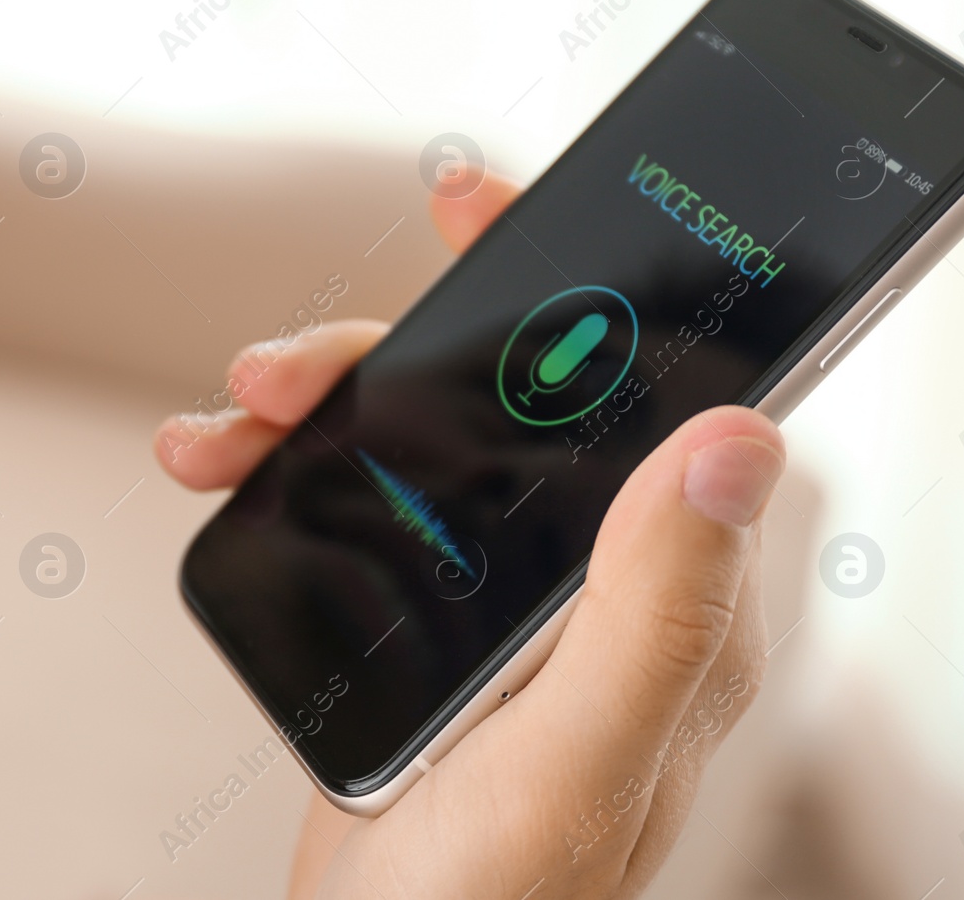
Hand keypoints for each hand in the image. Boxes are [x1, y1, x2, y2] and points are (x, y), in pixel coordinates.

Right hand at [154, 174, 783, 899]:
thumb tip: (739, 434)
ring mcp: (494, 602)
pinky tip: (231, 473)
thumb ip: (658, 605)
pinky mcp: (418, 624)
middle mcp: (586, 584)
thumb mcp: (579, 759)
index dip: (569, 281)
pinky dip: (283, 471)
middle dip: (380, 357)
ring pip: (410, 442)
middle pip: (494, 402)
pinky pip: (357, 503)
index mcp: (662, 599)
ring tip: (224, 429)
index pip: (636, 394)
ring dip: (310, 412)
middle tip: (279, 370)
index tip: (481, 202)